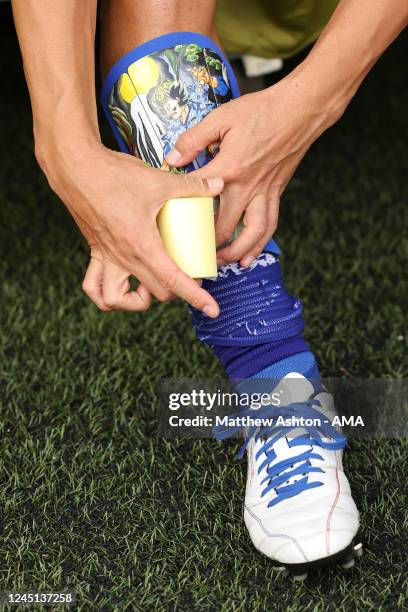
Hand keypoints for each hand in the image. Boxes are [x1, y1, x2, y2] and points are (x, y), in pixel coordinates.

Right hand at [38, 142, 222, 316]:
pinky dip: (107, 295)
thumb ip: (192, 185)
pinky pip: (94, 286)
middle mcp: (123, 257)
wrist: (75, 167)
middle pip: (155, 293)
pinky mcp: (96, 252)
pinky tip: (123, 284)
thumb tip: (218, 184)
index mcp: (142, 244)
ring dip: (136, 302)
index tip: (212, 309)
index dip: (195, 297)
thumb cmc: (114, 175)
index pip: (172, 280)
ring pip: (116, 301)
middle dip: (177, 292)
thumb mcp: (159, 180)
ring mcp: (107, 257)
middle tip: (191, 276)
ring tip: (151, 288)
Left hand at [166, 64, 344, 265]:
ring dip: (237, 251)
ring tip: (224, 262)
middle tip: (194, 253)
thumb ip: (194, 139)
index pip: (198, 194)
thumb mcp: (221, 117)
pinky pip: (270, 224)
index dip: (181, 204)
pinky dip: (260, 243)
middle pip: (225, 226)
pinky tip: (250, 256)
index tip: (168, 214)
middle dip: (209, 244)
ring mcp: (264, 193)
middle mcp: (247, 186)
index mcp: (229, 168)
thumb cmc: (261, 111)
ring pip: (252, 232)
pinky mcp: (276, 193)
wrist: (300, 110)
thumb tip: (172, 159)